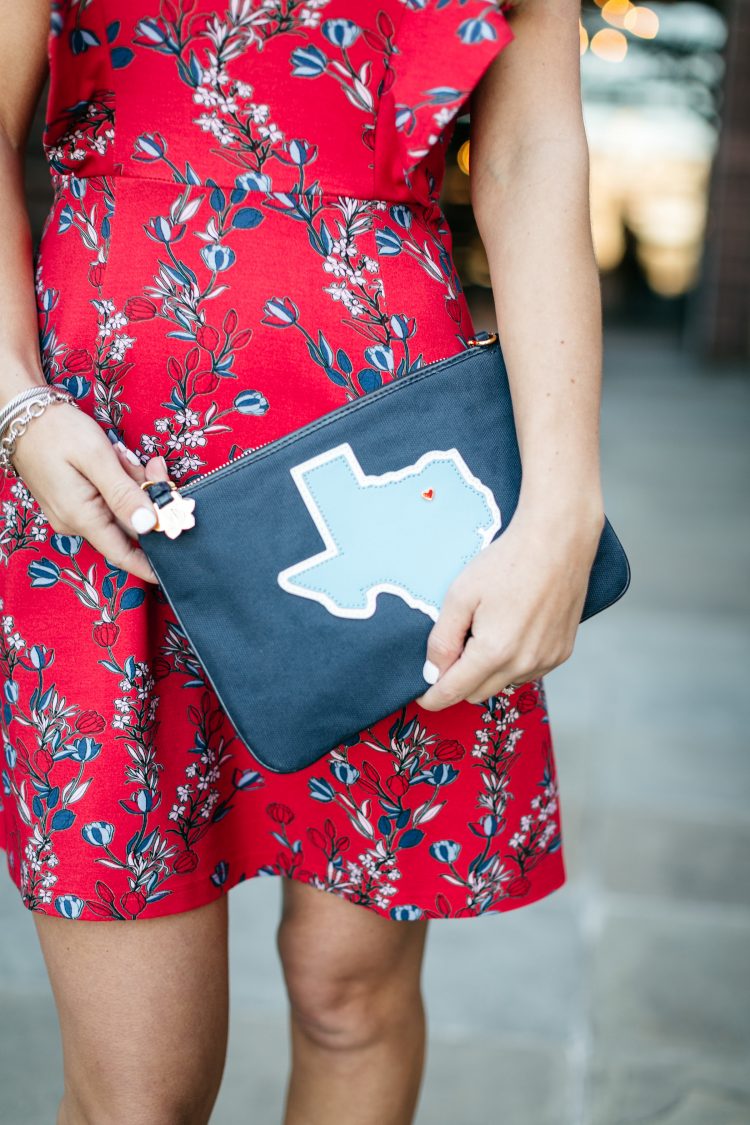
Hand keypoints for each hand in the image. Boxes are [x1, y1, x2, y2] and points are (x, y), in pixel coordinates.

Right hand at [10, 402, 167, 583]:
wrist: (21, 414)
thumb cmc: (56, 431)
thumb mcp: (96, 457)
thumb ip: (124, 493)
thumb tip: (150, 524)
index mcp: (81, 517)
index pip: (122, 554)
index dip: (150, 563)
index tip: (176, 565)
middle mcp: (76, 522)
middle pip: (128, 526)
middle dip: (151, 502)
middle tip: (157, 470)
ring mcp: (73, 512)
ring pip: (120, 511)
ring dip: (135, 488)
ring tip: (128, 458)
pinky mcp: (74, 501)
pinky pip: (108, 501)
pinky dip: (121, 484)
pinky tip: (117, 462)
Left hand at [415, 499, 604, 709]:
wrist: (557, 542)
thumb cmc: (507, 562)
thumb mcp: (460, 595)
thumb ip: (443, 639)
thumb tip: (432, 672)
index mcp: (494, 652)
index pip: (455, 692)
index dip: (434, 698)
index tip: (423, 696)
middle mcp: (523, 664)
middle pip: (478, 694)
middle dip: (460, 681)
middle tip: (455, 647)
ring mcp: (546, 660)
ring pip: (504, 684)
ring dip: (488, 672)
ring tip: (487, 632)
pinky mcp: (562, 653)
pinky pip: (527, 672)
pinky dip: (512, 663)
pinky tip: (512, 631)